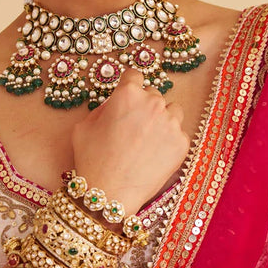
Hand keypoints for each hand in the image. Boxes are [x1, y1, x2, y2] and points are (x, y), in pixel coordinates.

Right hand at [70, 68, 187, 216]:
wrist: (110, 192)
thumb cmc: (93, 159)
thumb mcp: (85, 125)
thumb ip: (104, 107)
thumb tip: (116, 104)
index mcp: (128, 93)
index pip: (134, 75)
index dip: (129, 85)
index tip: (129, 94)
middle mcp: (153, 103)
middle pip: (153, 94)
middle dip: (144, 106)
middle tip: (134, 126)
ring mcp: (171, 123)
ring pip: (172, 111)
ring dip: (162, 119)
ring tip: (148, 139)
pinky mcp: (182, 143)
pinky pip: (179, 133)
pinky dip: (170, 141)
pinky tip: (155, 154)